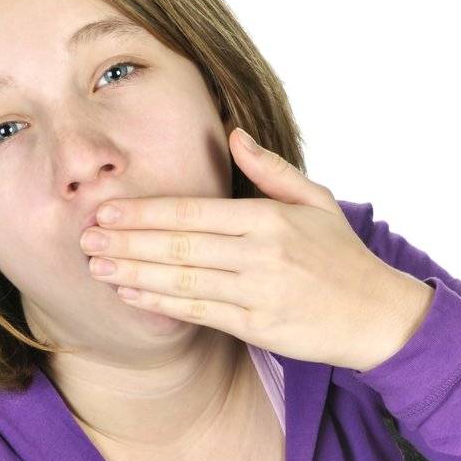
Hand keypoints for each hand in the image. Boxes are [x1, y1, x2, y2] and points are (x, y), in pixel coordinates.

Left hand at [79, 127, 433, 371]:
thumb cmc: (342, 256)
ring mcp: (256, 292)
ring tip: (96, 268)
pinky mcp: (255, 326)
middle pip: (179, 246)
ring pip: (182, 281)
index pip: (193, 213)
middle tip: (85, 239)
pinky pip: (198, 313)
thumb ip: (270, 169)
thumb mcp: (315, 200)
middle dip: (127, 242)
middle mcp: (260, 254)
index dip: (145, 213)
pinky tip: (130, 295)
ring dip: (133, 275)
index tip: (108, 211)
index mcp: (269, 218)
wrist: (375, 314)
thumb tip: (233, 133)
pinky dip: (160, 304)